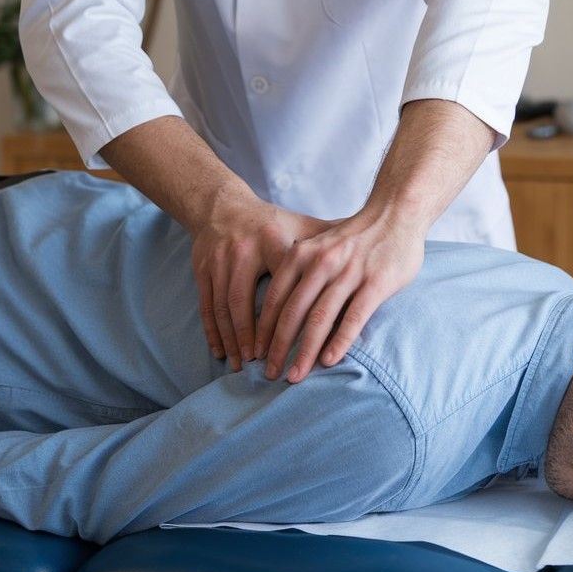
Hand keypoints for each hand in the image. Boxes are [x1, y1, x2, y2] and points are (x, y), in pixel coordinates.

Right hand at [191, 199, 332, 371]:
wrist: (223, 205)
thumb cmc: (273, 223)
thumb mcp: (301, 226)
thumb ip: (332, 242)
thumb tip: (369, 247)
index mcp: (275, 240)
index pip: (289, 284)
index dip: (298, 315)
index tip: (308, 343)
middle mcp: (245, 250)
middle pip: (252, 301)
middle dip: (261, 337)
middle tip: (271, 365)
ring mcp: (220, 260)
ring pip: (227, 307)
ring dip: (236, 340)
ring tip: (246, 365)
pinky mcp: (202, 268)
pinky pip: (207, 306)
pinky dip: (214, 332)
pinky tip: (222, 353)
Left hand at [254, 209, 424, 382]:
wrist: (397, 212)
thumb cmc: (357, 236)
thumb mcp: (319, 245)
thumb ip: (302, 270)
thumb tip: (281, 307)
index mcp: (302, 254)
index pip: (275, 298)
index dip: (263, 329)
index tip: (257, 353)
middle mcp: (321, 262)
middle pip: (293, 312)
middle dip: (278, 347)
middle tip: (270, 373)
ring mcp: (349, 272)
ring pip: (320, 319)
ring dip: (305, 351)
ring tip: (296, 376)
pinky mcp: (376, 282)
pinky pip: (353, 317)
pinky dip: (339, 341)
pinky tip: (329, 361)